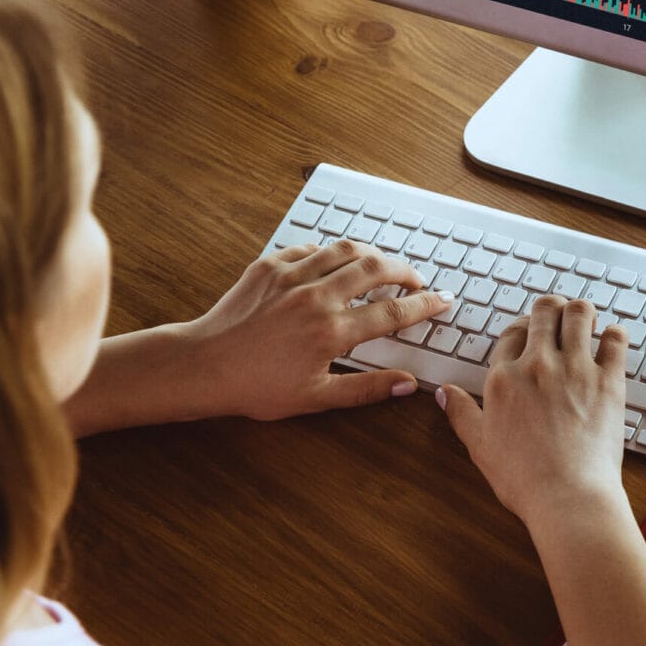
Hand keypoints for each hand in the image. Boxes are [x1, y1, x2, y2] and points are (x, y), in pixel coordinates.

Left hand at [185, 239, 450, 419]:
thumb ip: (366, 389)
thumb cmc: (256, 387)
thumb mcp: (315, 398)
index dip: (425, 304)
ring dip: (373, 255)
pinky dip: (331, 252)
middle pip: (377, 268)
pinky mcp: (270, 265)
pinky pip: (311, 247)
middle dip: (406, 271)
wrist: (202, 366)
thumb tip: (407, 384)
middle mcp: (316, 297)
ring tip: (383, 266)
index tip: (443, 300)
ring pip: (347, 249)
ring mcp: (292, 276)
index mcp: (331, 332)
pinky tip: (336, 264)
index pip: (393, 311)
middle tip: (417, 280)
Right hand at [437, 294, 629, 529]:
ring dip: (581, 311)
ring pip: (579, 314)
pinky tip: (611, 339)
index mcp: (505, 378)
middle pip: (544, 311)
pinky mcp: (609, 380)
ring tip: (585, 319)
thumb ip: (462, 414)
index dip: (520, 328)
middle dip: (550, 308)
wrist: (568, 496)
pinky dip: (615, 334)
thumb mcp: (481, 446)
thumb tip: (443, 393)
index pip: (511, 333)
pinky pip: (615, 339)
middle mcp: (539, 365)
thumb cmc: (525, 478)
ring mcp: (576, 369)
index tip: (528, 332)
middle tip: (557, 316)